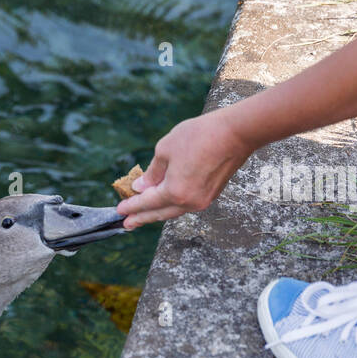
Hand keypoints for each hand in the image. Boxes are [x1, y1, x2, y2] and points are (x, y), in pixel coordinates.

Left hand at [115, 110, 253, 228]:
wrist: (236, 133)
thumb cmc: (199, 136)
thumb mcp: (166, 149)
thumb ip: (152, 172)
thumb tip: (142, 187)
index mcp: (175, 191)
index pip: (147, 203)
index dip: (132, 206)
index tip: (119, 211)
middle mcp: (189, 202)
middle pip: (159, 213)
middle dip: (141, 218)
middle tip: (126, 224)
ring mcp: (202, 200)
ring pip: (173, 211)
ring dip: (157, 213)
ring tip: (142, 217)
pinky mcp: (211, 195)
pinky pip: (185, 205)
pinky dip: (171, 205)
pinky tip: (164, 203)